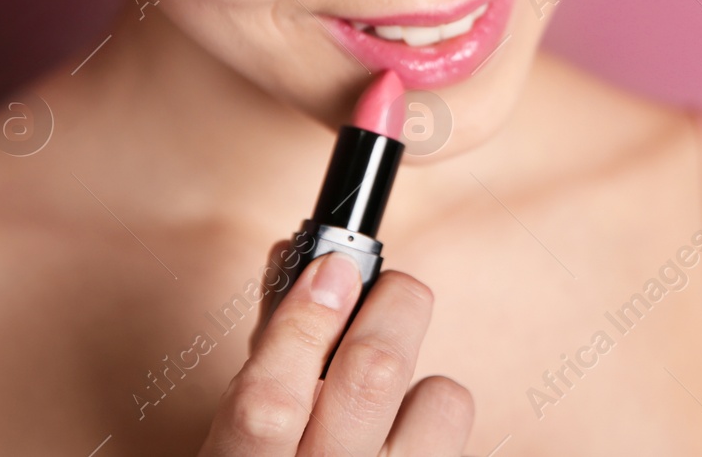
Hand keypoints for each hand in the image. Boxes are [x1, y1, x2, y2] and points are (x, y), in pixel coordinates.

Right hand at [200, 250, 473, 454]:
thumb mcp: (246, 436)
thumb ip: (272, 355)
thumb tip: (305, 265)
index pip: (268, 404)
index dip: (303, 325)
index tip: (331, 270)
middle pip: (374, 376)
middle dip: (390, 307)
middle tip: (391, 287)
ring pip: (439, 397)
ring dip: (418, 373)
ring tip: (389, 388)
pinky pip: (455, 424)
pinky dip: (431, 409)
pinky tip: (402, 431)